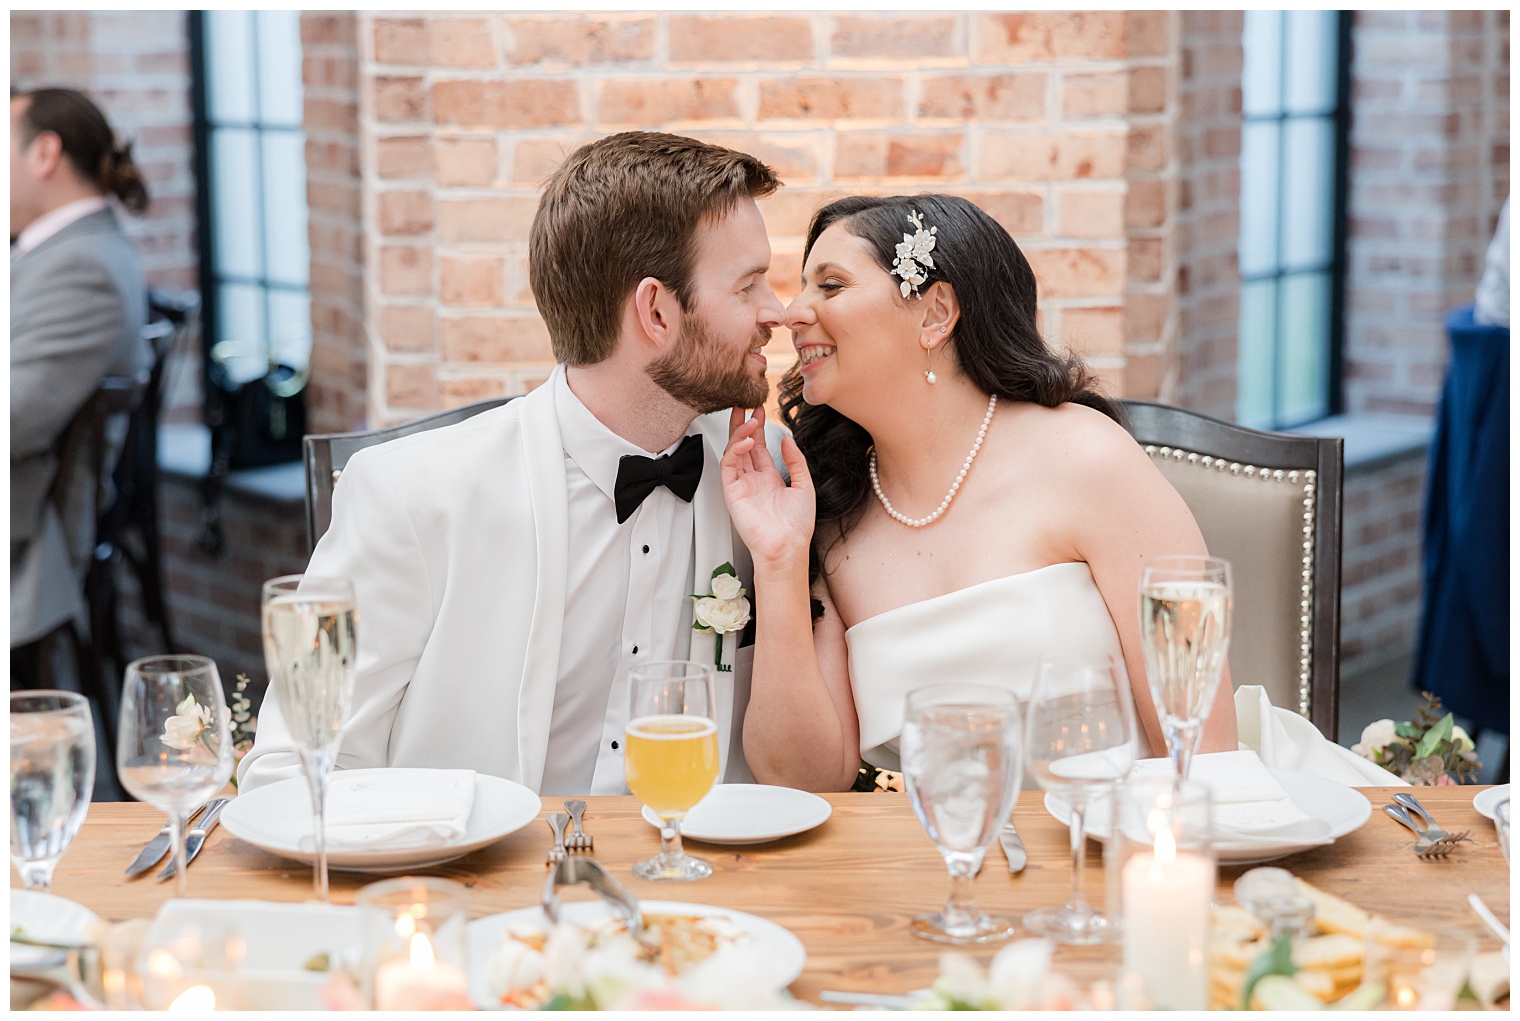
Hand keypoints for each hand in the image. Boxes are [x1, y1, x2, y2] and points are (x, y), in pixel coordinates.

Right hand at [721, 406, 814, 566]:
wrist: (788, 547)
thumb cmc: (797, 525)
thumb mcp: (804, 486)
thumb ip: (796, 461)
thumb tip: (788, 439)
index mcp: (769, 479)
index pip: (759, 447)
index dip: (758, 427)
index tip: (760, 410)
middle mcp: (753, 480)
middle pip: (743, 445)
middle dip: (743, 424)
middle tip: (744, 403)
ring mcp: (741, 485)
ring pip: (733, 451)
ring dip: (739, 433)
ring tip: (747, 418)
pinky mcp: (732, 492)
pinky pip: (729, 466)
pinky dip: (734, 450)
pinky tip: (745, 441)